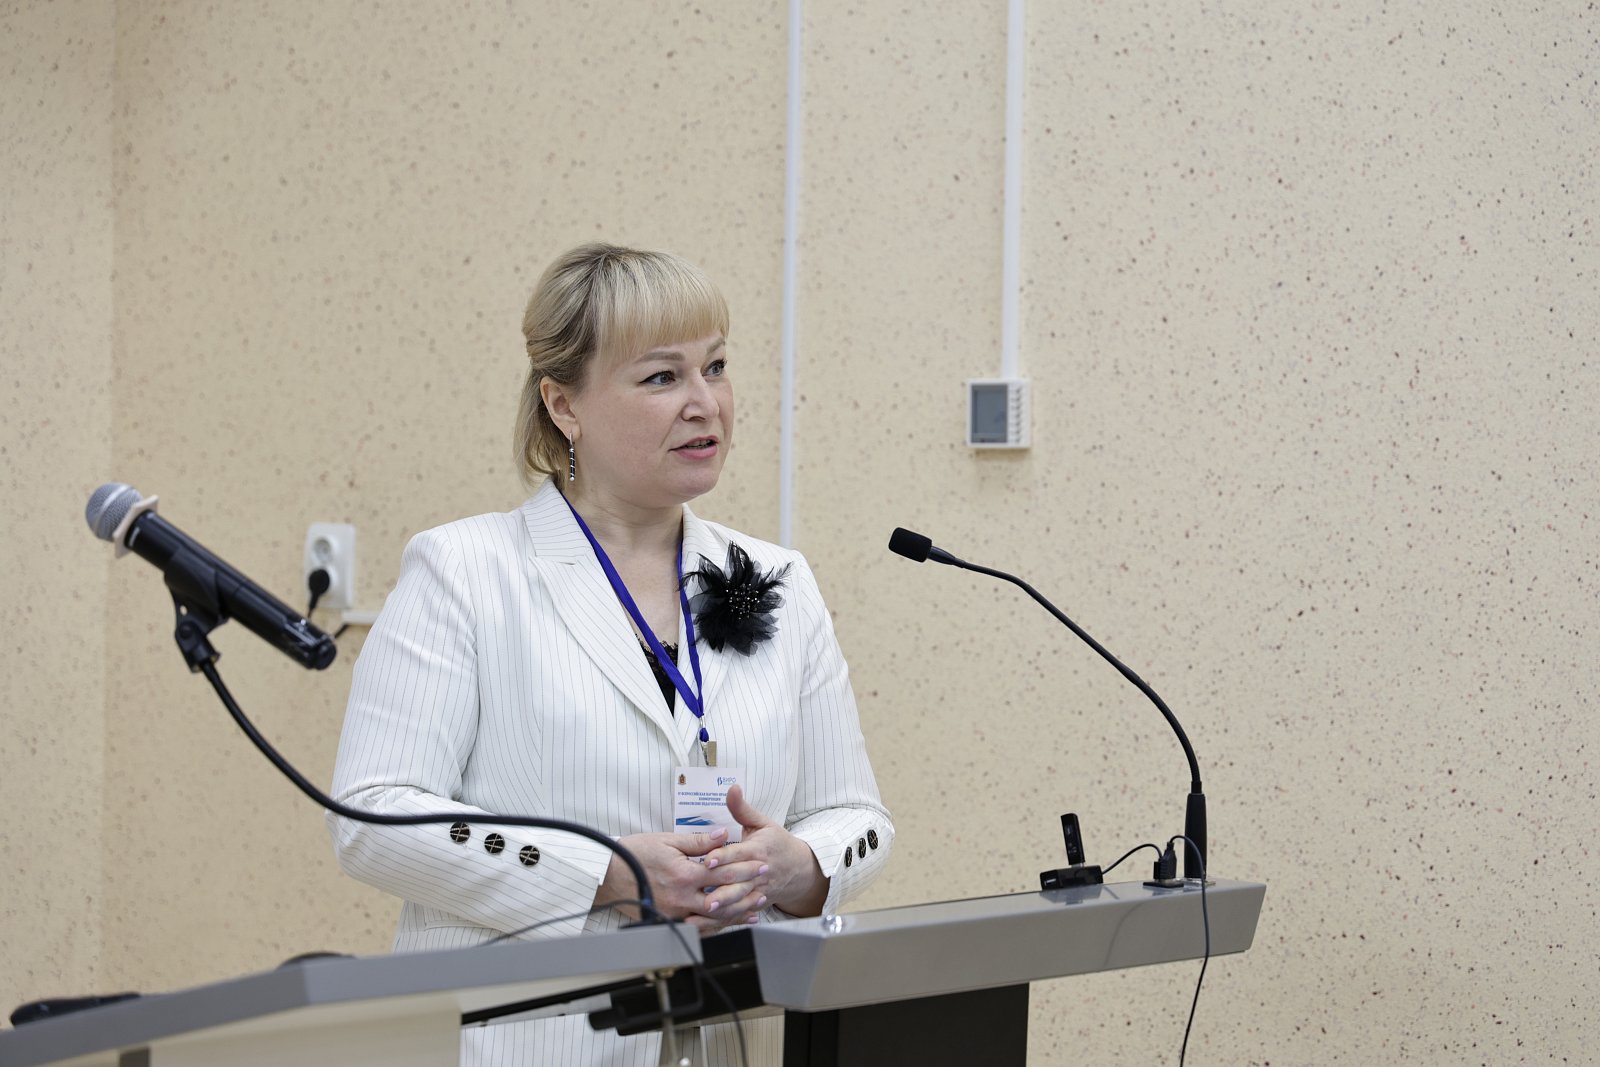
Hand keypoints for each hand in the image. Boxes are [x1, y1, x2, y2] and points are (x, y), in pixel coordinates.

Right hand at [598, 827, 770, 932]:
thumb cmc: (634, 854)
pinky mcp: (669, 921)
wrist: (608, 876)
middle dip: (747, 890)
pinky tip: (728, 922)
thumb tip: (723, 835)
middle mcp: (681, 897)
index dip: (745, 867)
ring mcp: (675, 913)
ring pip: (714, 918)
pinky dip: (716, 926)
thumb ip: (698, 841)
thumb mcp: (667, 841)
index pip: (723, 871)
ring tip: (755, 908)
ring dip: (737, 913)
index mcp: (683, 874)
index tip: (761, 863)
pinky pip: (698, 928)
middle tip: (765, 884)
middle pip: (724, 897)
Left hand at [703, 785, 826, 918]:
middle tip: (702, 893)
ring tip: (706, 910)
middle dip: (721, 887)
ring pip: (740, 899)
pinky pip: (742, 912)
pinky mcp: (757, 902)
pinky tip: (712, 921)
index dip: (724, 856)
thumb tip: (732, 788)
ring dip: (723, 906)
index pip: (739, 854)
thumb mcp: (762, 822)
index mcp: (758, 850)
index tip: (708, 859)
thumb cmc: (776, 843)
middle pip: (738, 880)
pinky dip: (729, 918)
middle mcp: (758, 872)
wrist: (800, 868)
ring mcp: (759, 889)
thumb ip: (742, 808)